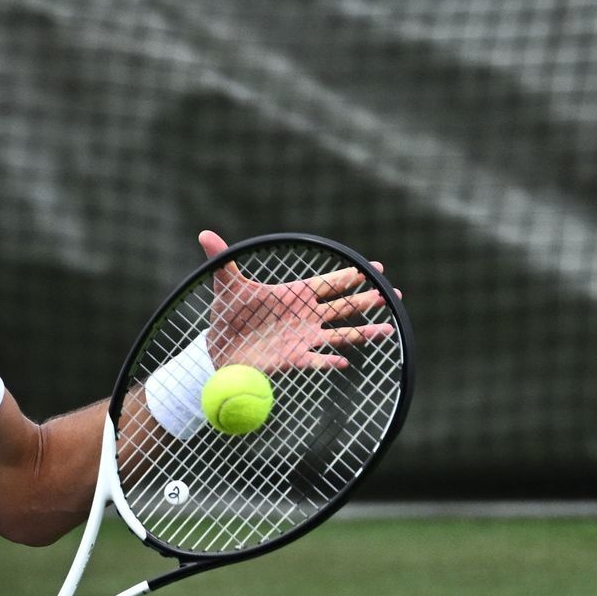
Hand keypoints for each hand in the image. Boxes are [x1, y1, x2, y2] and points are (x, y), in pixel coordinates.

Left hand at [197, 230, 396, 371]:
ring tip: (389, 330)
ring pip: (340, 334)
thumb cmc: (230, 312)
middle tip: (392, 293)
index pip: (328, 283)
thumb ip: (221, 259)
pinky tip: (344, 362)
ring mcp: (303, 338)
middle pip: (343, 307)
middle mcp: (306, 315)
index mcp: (295, 293)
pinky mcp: (294, 359)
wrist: (221, 345)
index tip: (374, 267)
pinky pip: (316, 360)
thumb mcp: (226, 284)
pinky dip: (329, 361)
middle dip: (368, 300)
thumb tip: (204, 234)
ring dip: (364, 332)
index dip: (350, 275)